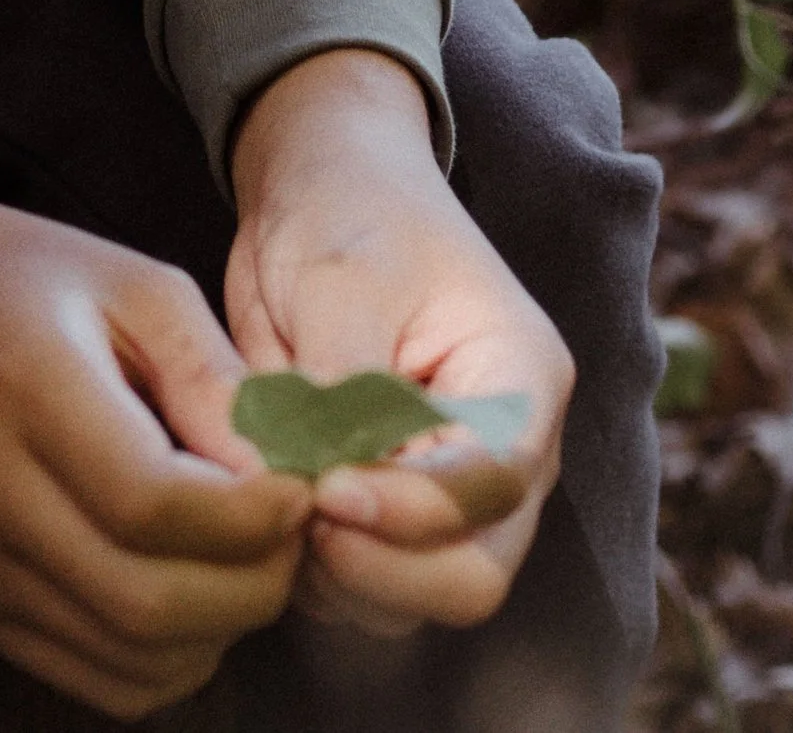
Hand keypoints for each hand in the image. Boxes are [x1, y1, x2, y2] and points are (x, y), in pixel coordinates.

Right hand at [0, 152, 313, 717]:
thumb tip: (284, 476)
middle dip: (254, 583)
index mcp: (26, 386)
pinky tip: (189, 586)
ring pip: (133, 661)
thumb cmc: (28, 282)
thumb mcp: (136, 284)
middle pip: (148, 602)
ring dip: (219, 628)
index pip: (151, 502)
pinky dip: (169, 658)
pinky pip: (101, 680)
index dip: (250, 516)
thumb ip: (213, 377)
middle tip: (292, 530)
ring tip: (245, 555)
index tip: (300, 487)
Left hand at [227, 48, 572, 641]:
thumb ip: (344, 389)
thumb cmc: (347, 215)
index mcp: (521, 383)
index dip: (410, 511)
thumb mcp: (344, 282)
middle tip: (297, 515)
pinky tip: (272, 507)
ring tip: (275, 500)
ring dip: (337, 575)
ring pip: (413, 599)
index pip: (491, 486)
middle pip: (471, 575)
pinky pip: (364, 586)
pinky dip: (314, 572)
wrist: (321, 192)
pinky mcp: (391, 516)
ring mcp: (448, 494)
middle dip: (379, 568)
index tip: (325, 491)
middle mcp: (502, 456)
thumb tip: (326, 488)